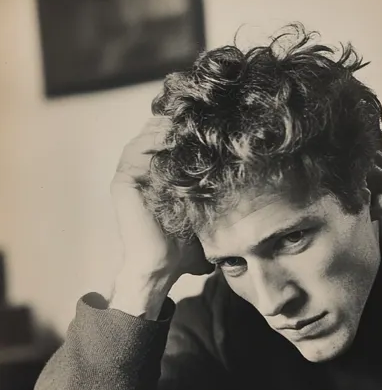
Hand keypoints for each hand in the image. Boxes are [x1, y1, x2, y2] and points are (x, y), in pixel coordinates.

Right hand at [111, 117, 211, 283]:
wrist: (163, 267)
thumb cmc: (184, 246)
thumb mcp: (204, 212)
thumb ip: (214, 194)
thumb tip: (252, 181)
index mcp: (157, 174)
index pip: (170, 137)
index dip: (188, 129)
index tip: (214, 125)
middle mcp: (141, 170)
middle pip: (158, 130)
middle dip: (179, 124)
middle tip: (204, 123)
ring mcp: (130, 174)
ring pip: (147, 135)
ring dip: (169, 129)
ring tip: (191, 130)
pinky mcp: (123, 180)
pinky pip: (135, 150)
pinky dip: (154, 142)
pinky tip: (175, 143)